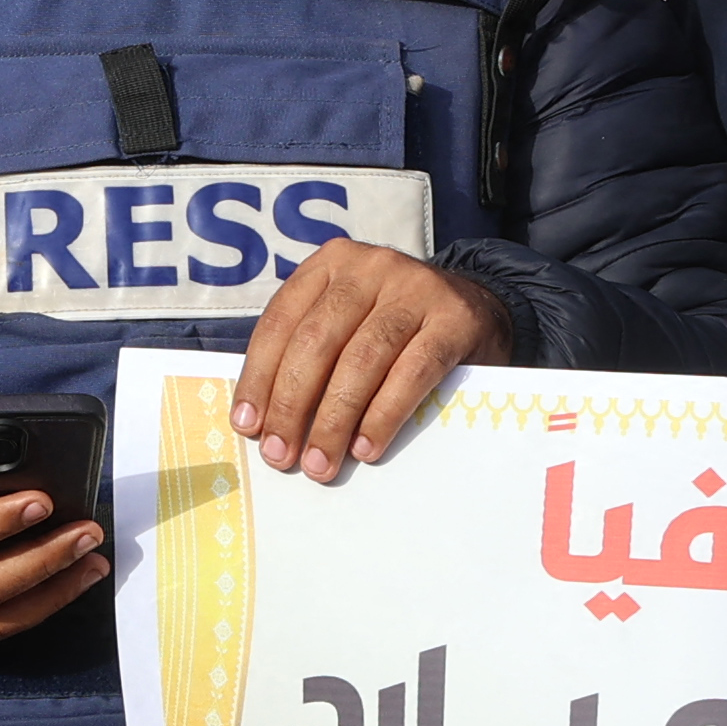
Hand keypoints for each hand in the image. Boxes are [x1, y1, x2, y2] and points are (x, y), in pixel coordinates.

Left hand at [234, 241, 510, 481]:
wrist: (478, 307)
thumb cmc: (395, 327)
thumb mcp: (348, 320)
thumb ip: (310, 351)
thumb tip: (264, 420)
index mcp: (331, 263)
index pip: (281, 321)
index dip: (259, 377)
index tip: (248, 425)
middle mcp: (371, 267)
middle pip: (318, 341)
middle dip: (292, 404)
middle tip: (281, 455)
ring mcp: (415, 288)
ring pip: (362, 359)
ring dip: (334, 419)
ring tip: (321, 462)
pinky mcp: (454, 319)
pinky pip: (411, 372)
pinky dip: (384, 415)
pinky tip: (366, 448)